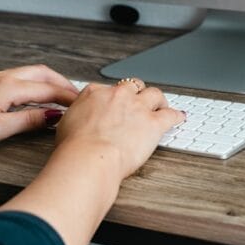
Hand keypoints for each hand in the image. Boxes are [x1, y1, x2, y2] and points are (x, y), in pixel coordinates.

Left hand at [0, 65, 78, 150]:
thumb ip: (28, 121)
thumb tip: (54, 116)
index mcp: (9, 88)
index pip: (49, 90)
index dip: (70, 98)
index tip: (85, 106)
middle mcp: (3, 78)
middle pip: (44, 74)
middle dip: (65, 84)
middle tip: (80, 98)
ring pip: (32, 73)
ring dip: (51, 82)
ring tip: (64, 96)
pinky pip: (20, 78)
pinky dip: (37, 84)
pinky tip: (36, 96)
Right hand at [54, 80, 184, 180]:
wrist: (89, 158)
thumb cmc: (75, 148)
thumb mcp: (66, 126)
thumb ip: (77, 118)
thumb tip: (77, 123)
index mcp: (94, 94)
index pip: (107, 89)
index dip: (114, 98)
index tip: (116, 105)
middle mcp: (117, 96)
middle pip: (132, 86)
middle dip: (137, 94)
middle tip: (139, 102)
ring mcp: (137, 107)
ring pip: (154, 94)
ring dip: (158, 100)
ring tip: (161, 105)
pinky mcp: (153, 123)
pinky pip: (170, 115)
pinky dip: (176, 116)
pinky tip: (178, 118)